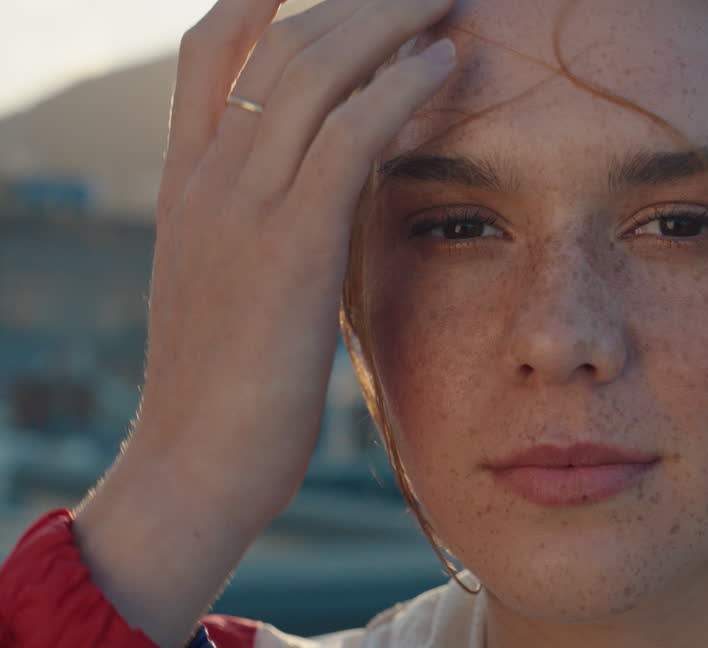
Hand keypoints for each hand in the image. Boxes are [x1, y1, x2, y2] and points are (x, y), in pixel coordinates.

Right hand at [136, 0, 455, 514]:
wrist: (192, 469)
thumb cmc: (229, 394)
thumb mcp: (236, 292)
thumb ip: (269, 232)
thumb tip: (322, 205)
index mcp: (188, 184)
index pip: (214, 53)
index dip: (268, 0)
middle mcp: (208, 178)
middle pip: (280, 43)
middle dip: (356, 1)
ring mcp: (240, 206)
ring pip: (314, 71)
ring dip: (390, 20)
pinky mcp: (288, 246)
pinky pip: (348, 136)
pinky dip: (401, 87)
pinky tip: (447, 60)